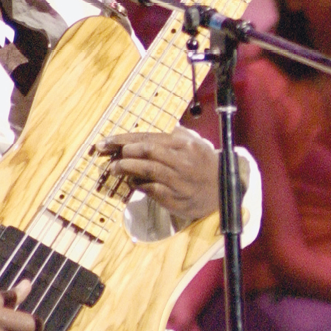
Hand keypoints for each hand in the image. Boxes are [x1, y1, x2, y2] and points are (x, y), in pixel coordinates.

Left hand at [98, 128, 218, 220]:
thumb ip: (176, 136)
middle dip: (124, 152)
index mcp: (184, 145)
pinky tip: (132, 182)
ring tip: (114, 168)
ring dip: (127, 168)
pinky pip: (152, 189)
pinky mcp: (176, 198)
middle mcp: (182, 161)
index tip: (106, 141)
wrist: (224, 191)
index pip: (149, 138)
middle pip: (148, 152)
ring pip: (148, 170)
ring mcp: (179, 181)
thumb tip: (156, 132)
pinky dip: (139, 185)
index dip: (124, 139)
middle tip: (108, 154)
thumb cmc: (205, 165)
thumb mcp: (196, 144)